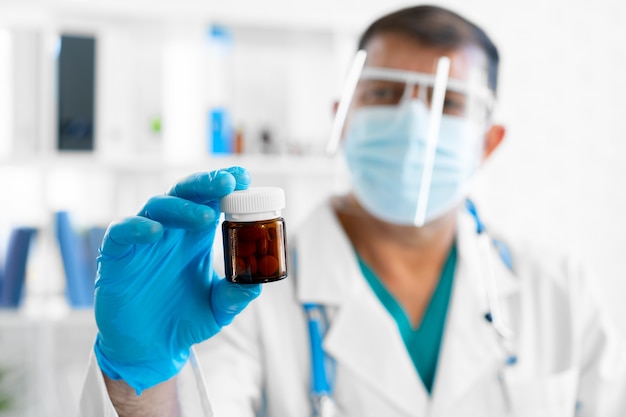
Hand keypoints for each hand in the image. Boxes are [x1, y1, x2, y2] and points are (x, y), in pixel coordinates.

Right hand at [93, 167, 260, 393]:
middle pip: (185, 194)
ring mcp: (143, 242)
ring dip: (182, 207)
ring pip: (157, 207)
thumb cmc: (184, 321)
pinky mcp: (116, 257)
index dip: (224, 185)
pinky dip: (137, 227)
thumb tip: (257, 282)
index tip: (244, 177)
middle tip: (228, 182)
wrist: (150, 350)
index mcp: (196, 238)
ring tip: (206, 217)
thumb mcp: (218, 309)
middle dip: (206, 183)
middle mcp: (171, 233)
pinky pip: (122, 232)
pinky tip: (156, 233)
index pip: (210, 200)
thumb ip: (236, 295)